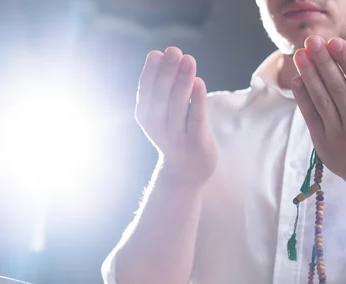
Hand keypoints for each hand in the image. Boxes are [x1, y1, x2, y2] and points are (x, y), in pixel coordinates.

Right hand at [136, 47, 216, 186]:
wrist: (186, 172)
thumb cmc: (176, 133)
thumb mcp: (162, 112)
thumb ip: (162, 88)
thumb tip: (162, 54)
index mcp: (146, 116)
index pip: (146, 92)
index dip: (151, 73)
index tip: (157, 53)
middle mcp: (158, 127)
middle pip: (162, 97)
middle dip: (167, 72)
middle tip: (174, 50)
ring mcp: (177, 136)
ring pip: (178, 106)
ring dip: (183, 81)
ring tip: (188, 59)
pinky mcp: (196, 143)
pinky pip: (196, 119)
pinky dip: (197, 100)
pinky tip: (199, 82)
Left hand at [291, 36, 345, 189]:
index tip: (334, 42)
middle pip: (338, 89)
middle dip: (323, 62)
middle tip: (312, 41)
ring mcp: (340, 138)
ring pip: (321, 100)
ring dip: (309, 75)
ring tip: (301, 55)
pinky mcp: (323, 146)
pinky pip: (310, 116)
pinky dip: (302, 96)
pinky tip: (298, 78)